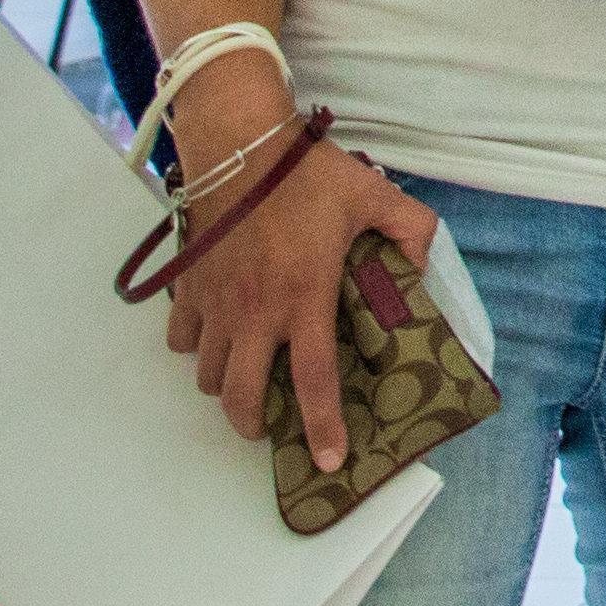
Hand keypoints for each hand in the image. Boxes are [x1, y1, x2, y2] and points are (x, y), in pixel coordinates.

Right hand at [156, 141, 434, 478]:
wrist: (239, 145)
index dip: (322, 427)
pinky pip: (180, 340)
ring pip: (207, 376)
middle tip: (272, 422)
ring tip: (248, 374)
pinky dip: (194, 348)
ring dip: (226, 386)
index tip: (327, 460)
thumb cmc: (306, 173)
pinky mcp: (188, 288)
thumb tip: (425, 258)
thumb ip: (410, 227)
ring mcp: (215, 305)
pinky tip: (216, 335)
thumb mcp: (373, 194)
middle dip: (255, 424)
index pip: (314, 381)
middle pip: (241, 399)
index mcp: (305, 298)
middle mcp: (255, 313)